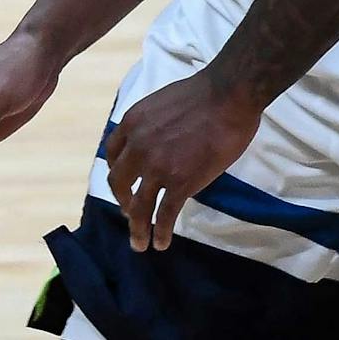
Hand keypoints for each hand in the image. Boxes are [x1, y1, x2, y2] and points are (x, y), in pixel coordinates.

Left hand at [105, 70, 262, 250]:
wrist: (225, 97)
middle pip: (119, 182)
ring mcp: (158, 167)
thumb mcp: (159, 104)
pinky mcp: (181, 183)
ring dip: (137, 228)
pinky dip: (160, 232)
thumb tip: (156, 140)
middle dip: (122, 201)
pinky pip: (165, 214)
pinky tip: (161, 243)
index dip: (117, 172)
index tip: (123, 184)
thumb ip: (151, 125)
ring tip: (139, 243)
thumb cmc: (201, 96)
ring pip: (139, 205)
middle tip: (129, 213)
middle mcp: (137, 147)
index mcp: (131, 124)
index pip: (113, 154)